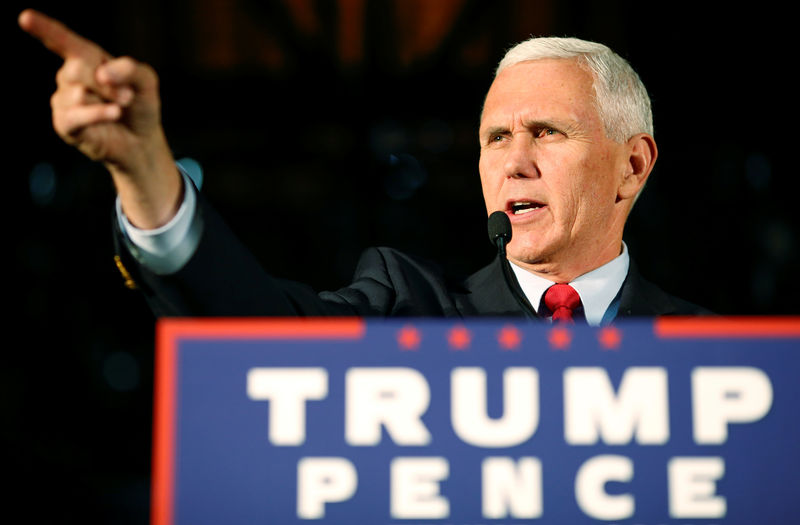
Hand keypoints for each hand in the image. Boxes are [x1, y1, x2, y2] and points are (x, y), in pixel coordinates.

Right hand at [19, 9, 181, 228]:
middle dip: (109, 84)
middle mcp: (69, 76)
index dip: (44, 29)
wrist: (141, 141)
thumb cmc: (139, 105)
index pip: (63, 41)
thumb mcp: (146, 81)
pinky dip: (98, 114)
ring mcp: (63, 100)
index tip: (26, 17)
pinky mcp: (64, 124)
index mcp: (86, 58)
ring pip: (79, 92)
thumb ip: (131, 69)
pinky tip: (114, 114)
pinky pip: (76, 115)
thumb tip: (103, 73)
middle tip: (127, 97)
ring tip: (119, 110)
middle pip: (79, 68)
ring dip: (108, 101)